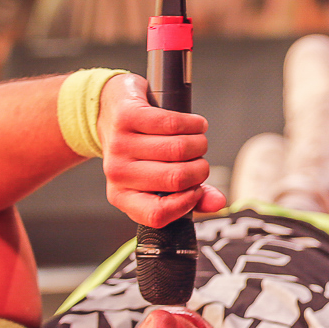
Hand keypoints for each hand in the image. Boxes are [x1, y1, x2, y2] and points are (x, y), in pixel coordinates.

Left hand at [96, 73, 225, 226]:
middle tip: (198, 162)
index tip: (195, 190)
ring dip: (199, 144)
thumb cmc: (140, 151)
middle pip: (176, 177)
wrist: (110, 112)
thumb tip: (218, 202)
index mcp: (123, 196)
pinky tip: (195, 125)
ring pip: (180, 149)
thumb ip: (193, 197)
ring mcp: (120, 143)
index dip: (187, 203)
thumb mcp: (161, 180)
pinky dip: (195, 124)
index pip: (157, 214)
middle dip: (200, 169)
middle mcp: (118, 172)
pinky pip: (174, 124)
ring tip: (195, 142)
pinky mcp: (128, 116)